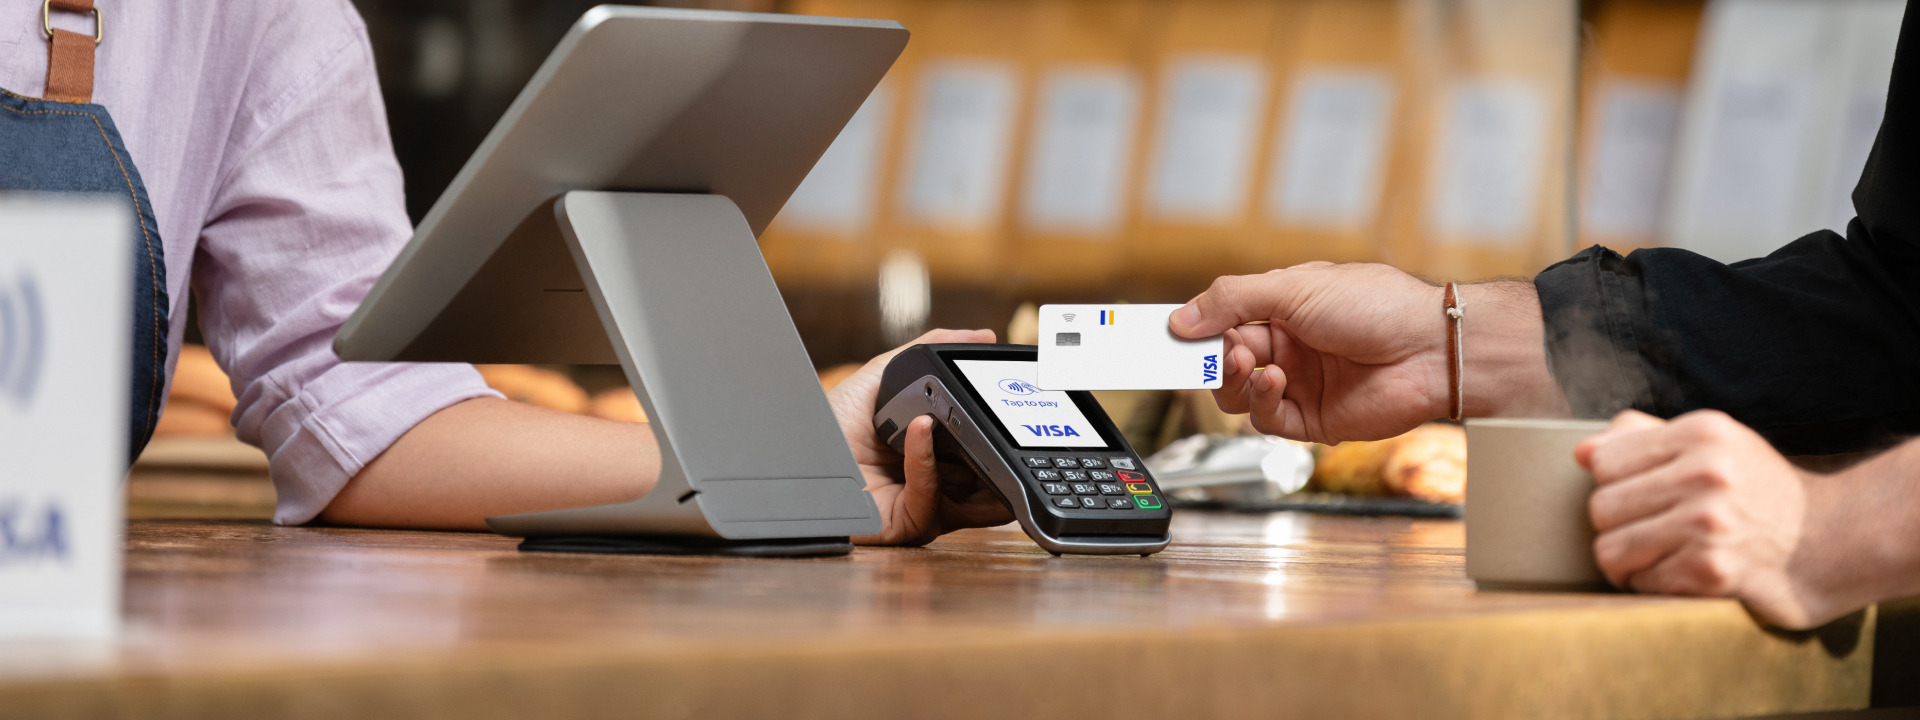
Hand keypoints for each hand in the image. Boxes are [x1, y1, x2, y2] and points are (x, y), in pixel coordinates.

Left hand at [826, 329, 1015, 545]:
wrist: (792, 454)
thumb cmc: (830, 424)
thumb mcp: (881, 376)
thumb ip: (925, 352)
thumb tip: (980, 335)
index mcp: (935, 452)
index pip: (983, 446)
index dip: (999, 429)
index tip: (1013, 402)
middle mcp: (936, 483)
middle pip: (989, 475)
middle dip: (1001, 452)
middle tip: (1010, 421)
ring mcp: (927, 507)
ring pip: (975, 499)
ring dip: (980, 465)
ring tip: (980, 429)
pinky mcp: (909, 524)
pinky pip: (932, 498)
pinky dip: (928, 462)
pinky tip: (920, 429)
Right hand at [1169, 264, 1565, 443]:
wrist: (1431, 350)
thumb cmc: (1378, 305)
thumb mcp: (1294, 286)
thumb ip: (1232, 301)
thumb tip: (1183, 318)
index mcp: (1284, 308)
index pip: (1223, 319)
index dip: (1194, 328)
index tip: (1161, 335)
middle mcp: (1290, 347)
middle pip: (1224, 360)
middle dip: (1209, 357)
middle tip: (1195, 354)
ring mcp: (1301, 384)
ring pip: (1239, 394)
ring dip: (1233, 380)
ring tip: (1244, 364)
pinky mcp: (1314, 421)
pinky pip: (1268, 419)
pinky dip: (1261, 401)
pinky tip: (1274, 381)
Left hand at [1578, 410, 1846, 628]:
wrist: (1832, 541)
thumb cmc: (1761, 491)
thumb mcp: (1715, 445)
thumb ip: (1646, 439)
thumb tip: (1582, 452)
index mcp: (1702, 433)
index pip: (1603, 461)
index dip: (1610, 483)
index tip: (1634, 496)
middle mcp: (1705, 474)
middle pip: (1600, 507)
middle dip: (1615, 526)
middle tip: (1644, 531)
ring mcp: (1709, 524)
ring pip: (1610, 549)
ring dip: (1625, 562)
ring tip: (1652, 556)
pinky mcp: (1712, 571)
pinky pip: (1640, 582)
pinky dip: (1651, 585)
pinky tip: (1679, 574)